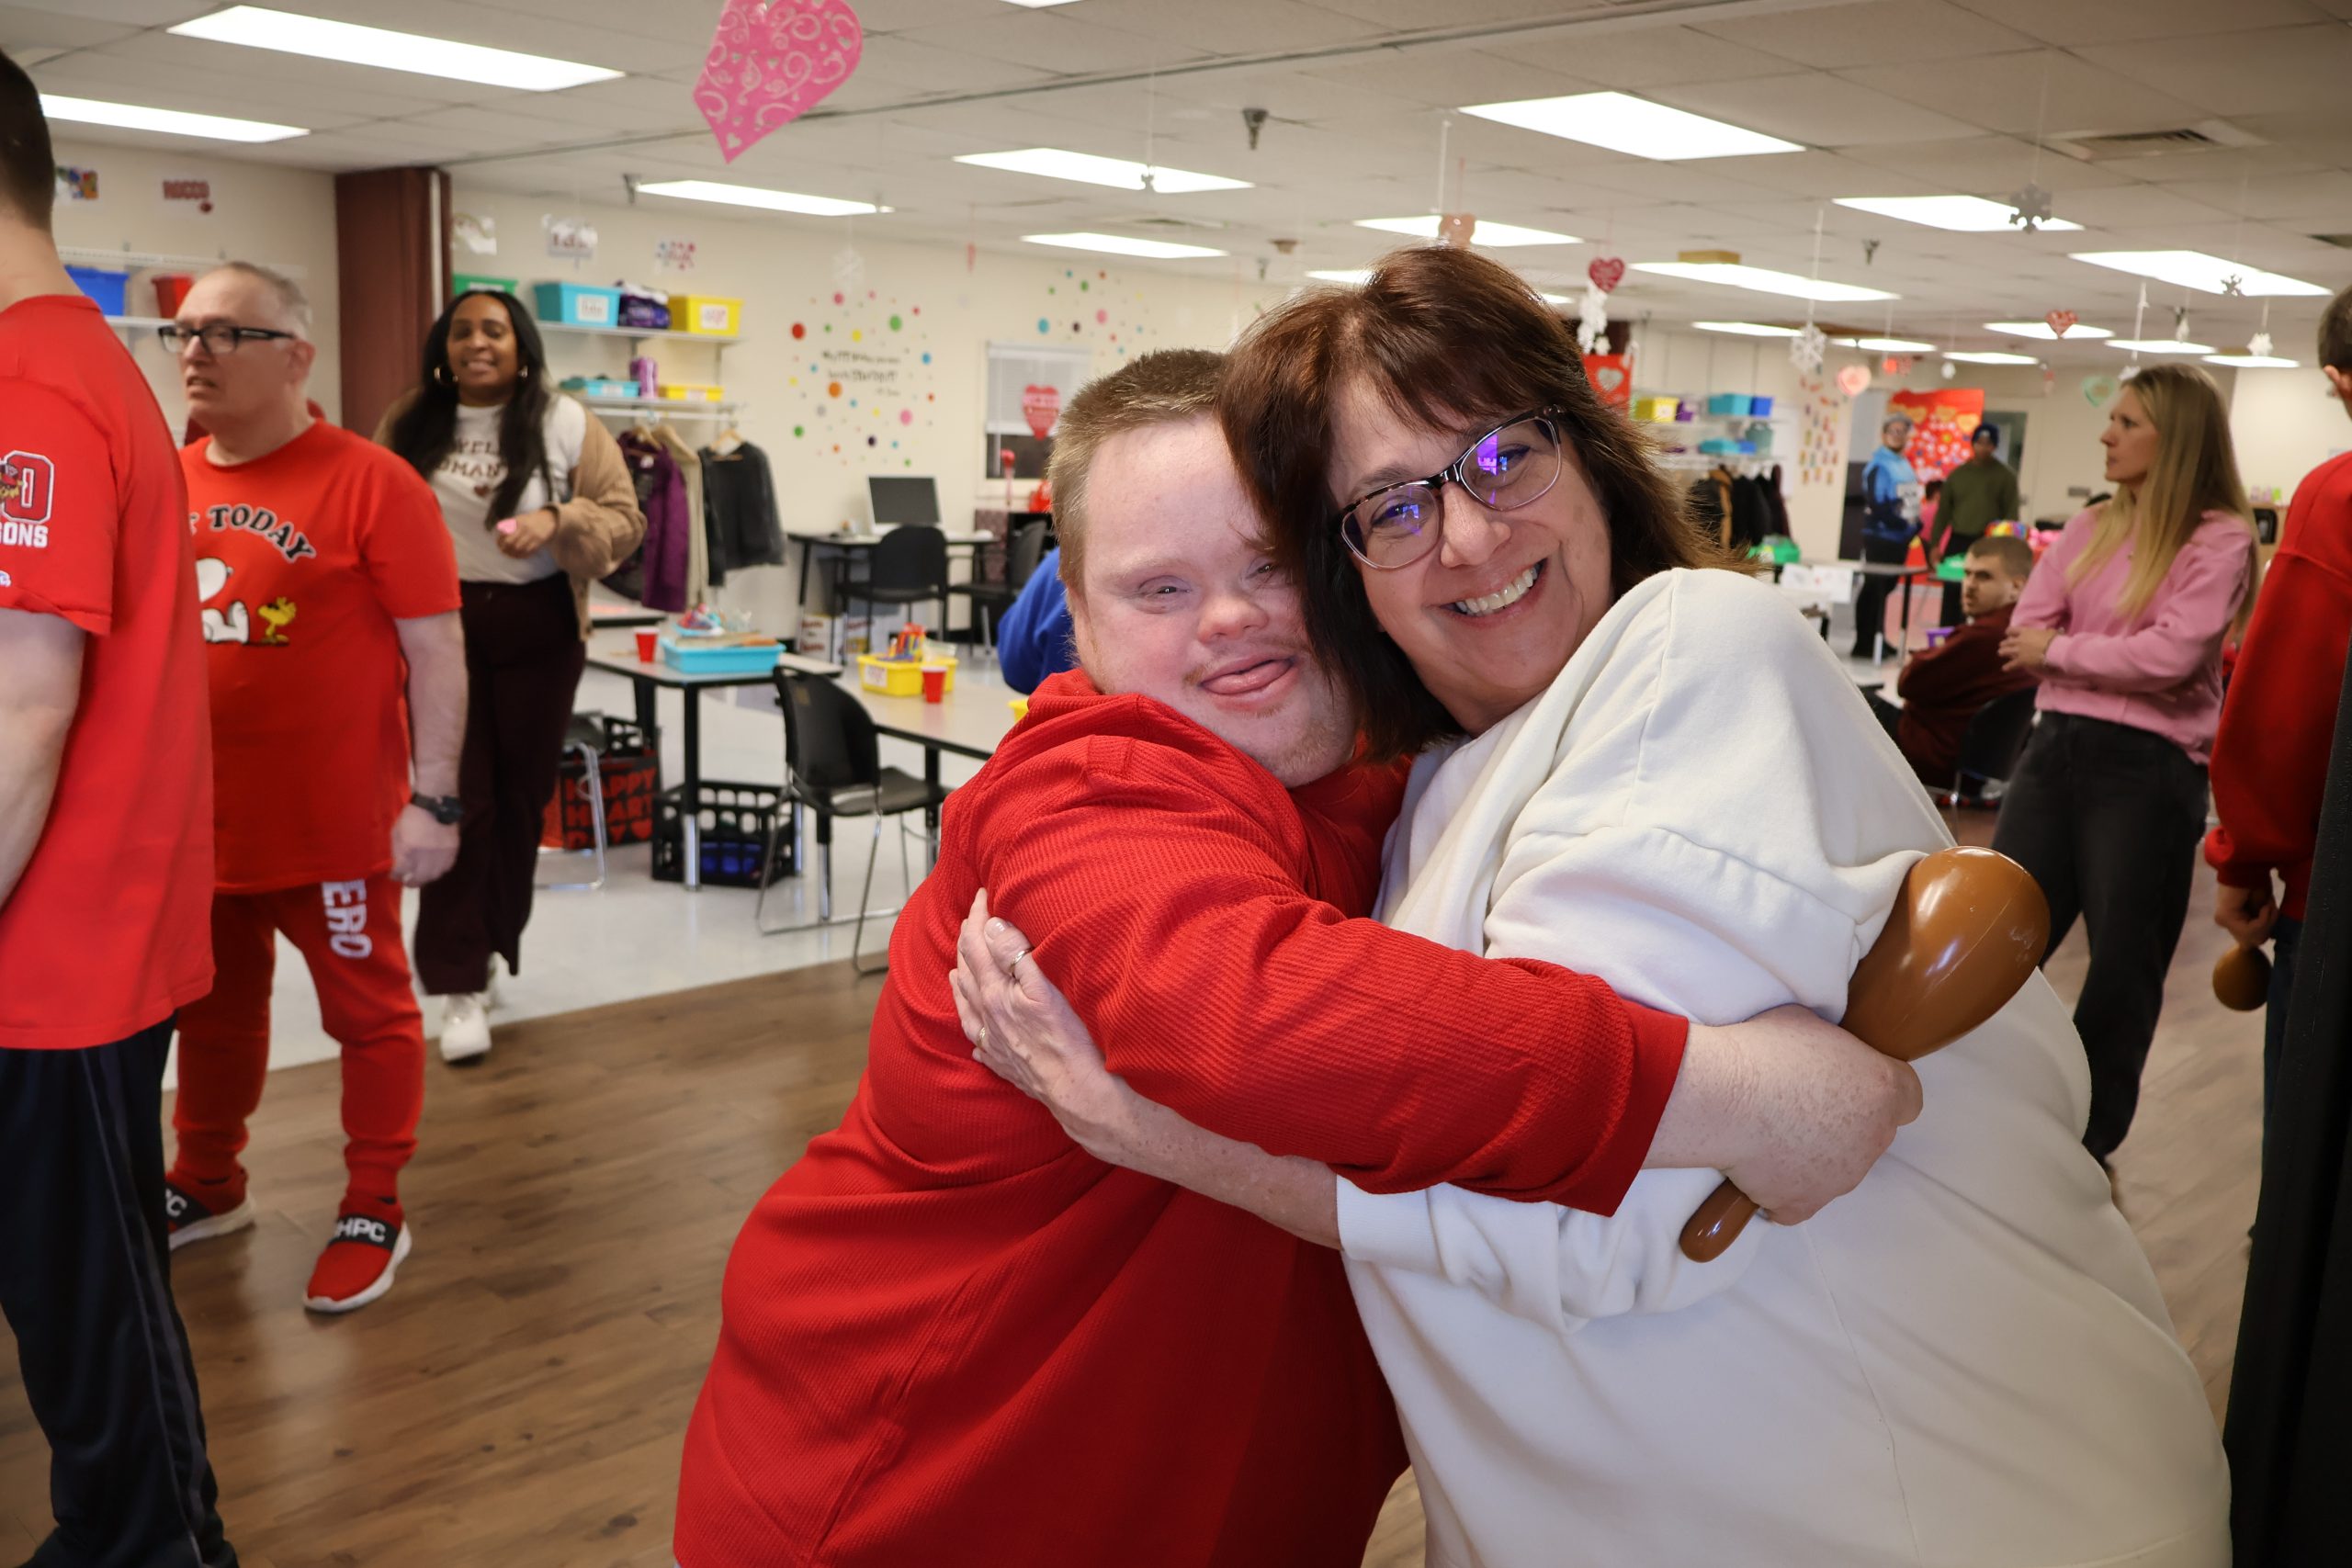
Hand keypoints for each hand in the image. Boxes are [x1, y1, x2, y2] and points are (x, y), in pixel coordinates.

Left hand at [391, 803, 459, 885]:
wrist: (435, 803)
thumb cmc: (412, 816)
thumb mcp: (397, 831)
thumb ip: (397, 850)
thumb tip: (398, 866)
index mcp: (408, 848)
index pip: (401, 871)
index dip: (396, 875)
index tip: (394, 876)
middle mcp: (425, 854)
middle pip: (419, 878)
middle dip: (411, 882)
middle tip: (408, 883)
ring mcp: (441, 853)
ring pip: (434, 875)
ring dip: (426, 878)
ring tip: (422, 877)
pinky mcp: (453, 850)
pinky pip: (446, 867)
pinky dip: (439, 871)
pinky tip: (435, 869)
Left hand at [496, 507, 557, 557]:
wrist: (547, 519)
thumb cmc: (530, 520)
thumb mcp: (518, 518)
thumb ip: (509, 525)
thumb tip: (500, 535)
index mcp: (517, 522)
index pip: (504, 534)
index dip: (500, 541)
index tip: (499, 545)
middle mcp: (524, 528)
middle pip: (510, 542)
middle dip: (505, 549)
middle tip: (504, 551)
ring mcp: (532, 535)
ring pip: (519, 548)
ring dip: (513, 554)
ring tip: (510, 555)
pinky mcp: (539, 541)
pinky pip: (528, 551)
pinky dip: (522, 555)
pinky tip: (519, 556)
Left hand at [949, 889, 1155, 1168]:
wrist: (1080, 1093)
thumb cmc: (1071, 1040)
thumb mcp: (1045, 988)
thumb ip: (1015, 955)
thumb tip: (991, 926)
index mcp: (996, 994)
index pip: (977, 945)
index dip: (978, 916)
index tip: (982, 894)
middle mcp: (987, 1018)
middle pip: (967, 972)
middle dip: (967, 941)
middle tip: (973, 920)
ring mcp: (993, 1044)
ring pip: (965, 1006)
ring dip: (961, 980)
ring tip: (958, 967)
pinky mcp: (1004, 1064)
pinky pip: (977, 1040)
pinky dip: (971, 1023)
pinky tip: (975, 1026)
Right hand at [1669, 1006, 1922, 1225]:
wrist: (1720, 1095)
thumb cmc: (1762, 1050)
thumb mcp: (1808, 1023)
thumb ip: (1833, 1046)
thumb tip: (1824, 1053)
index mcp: (1883, 1089)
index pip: (1909, 1098)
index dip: (1881, 1092)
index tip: (1853, 1085)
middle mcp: (1873, 1137)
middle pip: (1870, 1134)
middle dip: (1844, 1123)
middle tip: (1801, 1104)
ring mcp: (1842, 1176)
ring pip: (1837, 1169)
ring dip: (1814, 1154)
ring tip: (1772, 1131)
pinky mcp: (1804, 1202)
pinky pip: (1800, 1202)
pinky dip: (1783, 1190)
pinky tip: (1760, 1167)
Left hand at [2000, 624, 2056, 672]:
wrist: (2053, 650)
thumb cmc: (2053, 639)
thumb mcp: (2048, 632)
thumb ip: (2044, 632)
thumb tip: (2049, 632)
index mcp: (2025, 632)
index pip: (2011, 630)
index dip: (2009, 632)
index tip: (2008, 634)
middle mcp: (2019, 640)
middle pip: (2006, 642)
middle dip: (2004, 644)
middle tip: (2004, 646)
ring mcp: (2018, 651)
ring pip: (2004, 652)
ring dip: (2002, 652)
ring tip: (2001, 654)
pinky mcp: (2020, 661)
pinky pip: (2010, 665)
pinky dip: (2007, 667)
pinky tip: (2004, 669)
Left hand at [2214, 878, 2278, 948]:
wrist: (2249, 866)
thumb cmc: (2258, 883)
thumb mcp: (2264, 908)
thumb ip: (2262, 924)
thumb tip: (2259, 942)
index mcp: (2234, 920)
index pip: (2252, 941)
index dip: (2267, 929)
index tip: (2270, 911)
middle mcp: (2226, 922)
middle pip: (2256, 941)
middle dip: (2269, 925)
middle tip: (2270, 907)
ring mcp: (2223, 920)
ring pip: (2255, 937)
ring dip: (2268, 920)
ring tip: (2268, 904)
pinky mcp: (2225, 917)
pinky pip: (2251, 930)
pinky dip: (2264, 918)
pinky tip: (2264, 906)